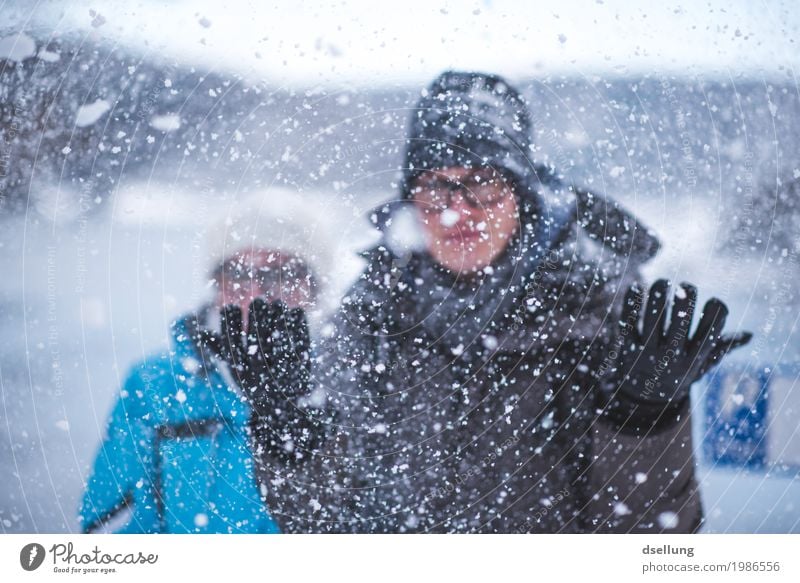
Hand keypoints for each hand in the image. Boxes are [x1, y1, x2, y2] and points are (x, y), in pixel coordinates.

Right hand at [200, 299, 310, 414]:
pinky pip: (301, 343)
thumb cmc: (256, 385)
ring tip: (276, 303)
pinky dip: (299, 325)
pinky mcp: (303, 370)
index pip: (230, 343)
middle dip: (256, 315)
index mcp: (241, 374)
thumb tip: (200, 331)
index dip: (228, 322)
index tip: (230, 307)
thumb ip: (221, 351)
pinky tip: (296, 311)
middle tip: (258, 300)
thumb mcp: (237, 372)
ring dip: (277, 317)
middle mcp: (259, 375)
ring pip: (278, 338)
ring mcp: (282, 373)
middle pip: (257, 338)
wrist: (285, 414)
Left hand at [602, 279, 751, 429]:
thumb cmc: (678, 373)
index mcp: (693, 359)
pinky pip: (627, 322)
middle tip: (687, 286)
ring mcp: (646, 353)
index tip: (715, 301)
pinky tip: (635, 287)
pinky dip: (631, 302)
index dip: (716, 314)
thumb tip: (749, 335)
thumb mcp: (700, 365)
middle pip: (679, 323)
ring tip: (663, 282)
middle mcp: (670, 357)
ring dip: (658, 296)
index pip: (710, 334)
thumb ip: (720, 347)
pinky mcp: (625, 348)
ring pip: (652, 319)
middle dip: (686, 299)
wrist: (642, 399)